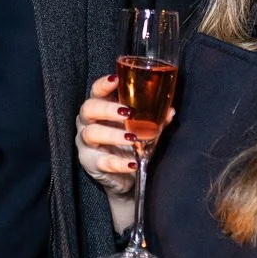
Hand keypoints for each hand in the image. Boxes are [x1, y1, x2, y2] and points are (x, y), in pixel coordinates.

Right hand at [77, 73, 176, 232]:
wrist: (124, 177)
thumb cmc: (130, 144)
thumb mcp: (142, 128)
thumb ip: (153, 119)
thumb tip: (170, 111)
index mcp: (99, 108)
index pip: (95, 91)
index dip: (103, 85)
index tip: (116, 80)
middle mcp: (88, 123)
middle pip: (88, 109)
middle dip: (107, 109)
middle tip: (127, 112)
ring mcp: (86, 144)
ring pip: (92, 133)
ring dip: (113, 135)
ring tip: (132, 138)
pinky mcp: (90, 163)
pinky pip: (102, 161)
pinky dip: (119, 163)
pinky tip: (133, 163)